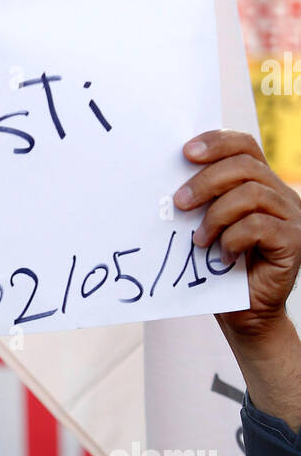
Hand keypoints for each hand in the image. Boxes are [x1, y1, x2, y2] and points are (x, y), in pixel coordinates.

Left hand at [173, 129, 300, 340]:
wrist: (244, 313)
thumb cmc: (218, 268)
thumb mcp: (205, 226)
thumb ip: (199, 201)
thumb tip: (167, 182)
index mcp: (260, 183)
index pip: (244, 146)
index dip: (216, 142)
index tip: (185, 152)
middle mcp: (281, 194)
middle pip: (245, 166)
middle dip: (206, 181)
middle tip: (179, 203)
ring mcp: (291, 217)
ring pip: (251, 194)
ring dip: (216, 215)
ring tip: (199, 240)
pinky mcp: (293, 241)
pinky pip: (259, 226)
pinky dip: (233, 239)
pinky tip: (222, 256)